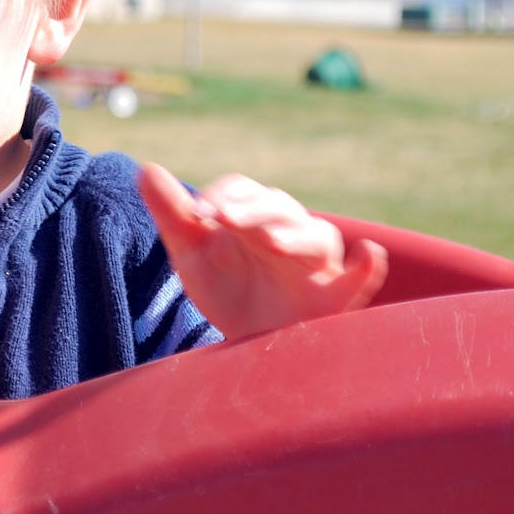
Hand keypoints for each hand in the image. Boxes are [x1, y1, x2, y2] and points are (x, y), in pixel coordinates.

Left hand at [138, 162, 387, 339]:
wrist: (246, 346)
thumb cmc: (225, 290)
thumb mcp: (192, 255)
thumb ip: (172, 214)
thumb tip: (146, 168)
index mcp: (251, 217)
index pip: (241, 191)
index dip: (223, 196)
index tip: (198, 213)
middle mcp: (285, 232)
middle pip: (277, 207)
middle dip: (253, 210)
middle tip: (226, 219)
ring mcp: (313, 264)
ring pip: (316, 236)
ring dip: (296, 235)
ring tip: (272, 242)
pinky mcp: (334, 297)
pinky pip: (357, 279)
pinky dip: (364, 267)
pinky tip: (367, 256)